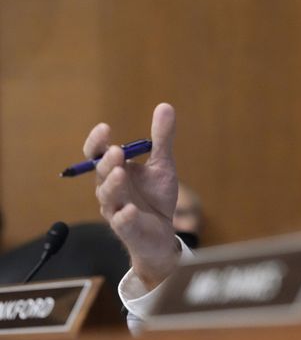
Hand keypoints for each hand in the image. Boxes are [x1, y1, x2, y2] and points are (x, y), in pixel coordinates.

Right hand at [88, 103, 179, 289]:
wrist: (163, 233)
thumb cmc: (155, 196)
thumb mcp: (162, 164)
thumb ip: (161, 138)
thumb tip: (164, 106)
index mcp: (114, 171)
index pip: (96, 155)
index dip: (96, 142)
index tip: (104, 128)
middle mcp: (110, 190)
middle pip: (101, 174)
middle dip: (106, 163)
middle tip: (116, 151)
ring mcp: (117, 210)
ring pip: (108, 197)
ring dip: (112, 185)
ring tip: (120, 173)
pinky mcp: (128, 229)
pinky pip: (122, 223)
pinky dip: (124, 217)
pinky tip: (130, 210)